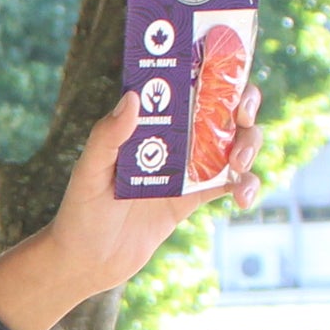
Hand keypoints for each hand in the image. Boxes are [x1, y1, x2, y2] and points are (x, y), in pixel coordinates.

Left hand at [0, 81, 264, 329]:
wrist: (88, 263)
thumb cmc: (80, 213)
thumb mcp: (89, 172)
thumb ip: (108, 137)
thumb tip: (133, 97)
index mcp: (147, 122)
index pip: (184, 84)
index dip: (213, 68)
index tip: (229, 66)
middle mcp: (170, 138)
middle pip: (222, 107)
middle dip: (243, 104)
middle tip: (242, 116)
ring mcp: (186, 167)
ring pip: (234, 142)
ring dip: (249, 144)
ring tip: (238, 164)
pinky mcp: (195, 197)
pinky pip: (231, 183)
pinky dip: (246, 186)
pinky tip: (242, 198)